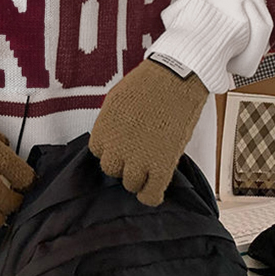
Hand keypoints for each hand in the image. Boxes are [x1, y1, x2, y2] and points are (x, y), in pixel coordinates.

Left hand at [89, 59, 208, 205]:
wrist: (176, 78)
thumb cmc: (148, 84)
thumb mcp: (117, 101)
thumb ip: (110, 123)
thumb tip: (111, 138)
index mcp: (103, 130)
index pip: (98, 152)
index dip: (111, 149)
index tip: (122, 144)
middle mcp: (117, 147)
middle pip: (111, 170)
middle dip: (123, 163)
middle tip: (137, 153)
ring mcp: (139, 158)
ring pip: (129, 184)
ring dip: (137, 178)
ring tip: (148, 167)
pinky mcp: (162, 165)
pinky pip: (150, 194)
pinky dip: (150, 196)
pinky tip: (154, 192)